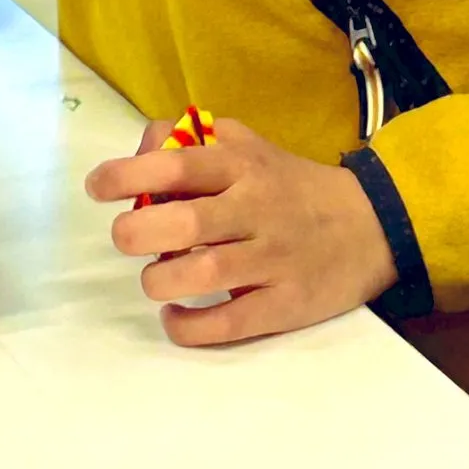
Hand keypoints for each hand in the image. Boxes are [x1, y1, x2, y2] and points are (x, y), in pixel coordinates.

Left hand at [85, 117, 397, 346]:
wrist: (370, 225)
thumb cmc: (289, 185)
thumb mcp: (247, 147)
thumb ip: (193, 141)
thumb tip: (140, 151)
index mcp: (243, 166)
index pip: (179, 164)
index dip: (130, 173)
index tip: (97, 186)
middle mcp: (256, 209)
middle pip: (188, 221)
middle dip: (139, 232)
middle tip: (125, 237)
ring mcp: (273, 259)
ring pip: (205, 274)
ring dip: (162, 279)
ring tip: (155, 277)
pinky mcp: (286, 305)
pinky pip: (229, 324)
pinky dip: (190, 326)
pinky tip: (175, 317)